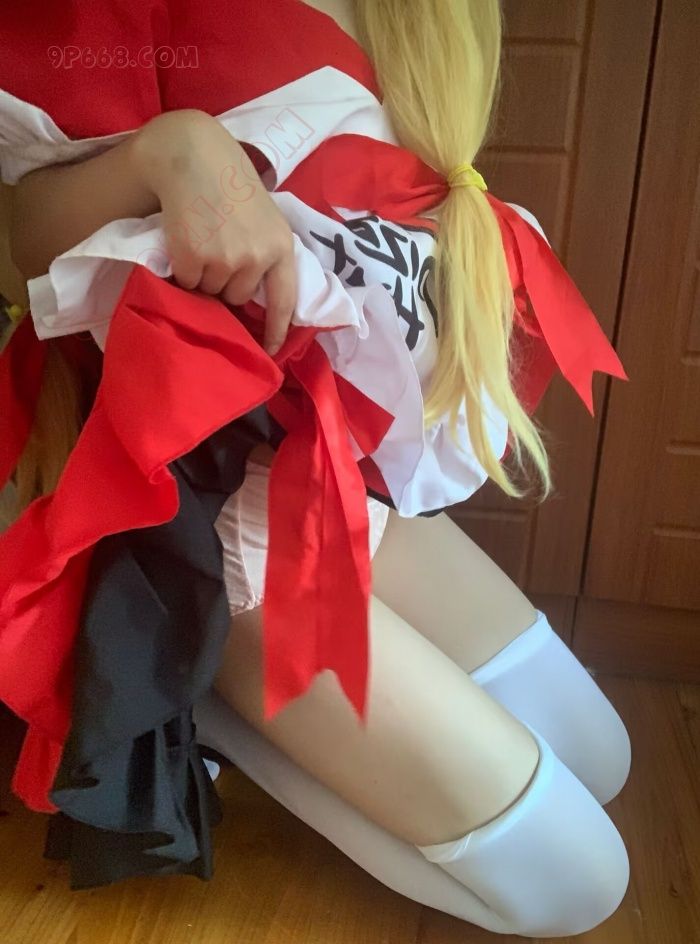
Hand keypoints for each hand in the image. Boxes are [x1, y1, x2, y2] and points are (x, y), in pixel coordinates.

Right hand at [132, 110, 296, 353]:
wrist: (195, 157)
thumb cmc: (231, 185)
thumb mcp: (266, 218)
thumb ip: (266, 254)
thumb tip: (254, 298)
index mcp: (281, 247)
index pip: (284, 301)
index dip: (277, 330)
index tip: (270, 352)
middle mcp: (256, 258)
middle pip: (237, 297)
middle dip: (226, 283)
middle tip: (217, 249)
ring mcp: (224, 259)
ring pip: (210, 291)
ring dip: (203, 275)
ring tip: (201, 240)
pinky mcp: (193, 258)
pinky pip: (187, 282)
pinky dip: (182, 270)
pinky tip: (185, 240)